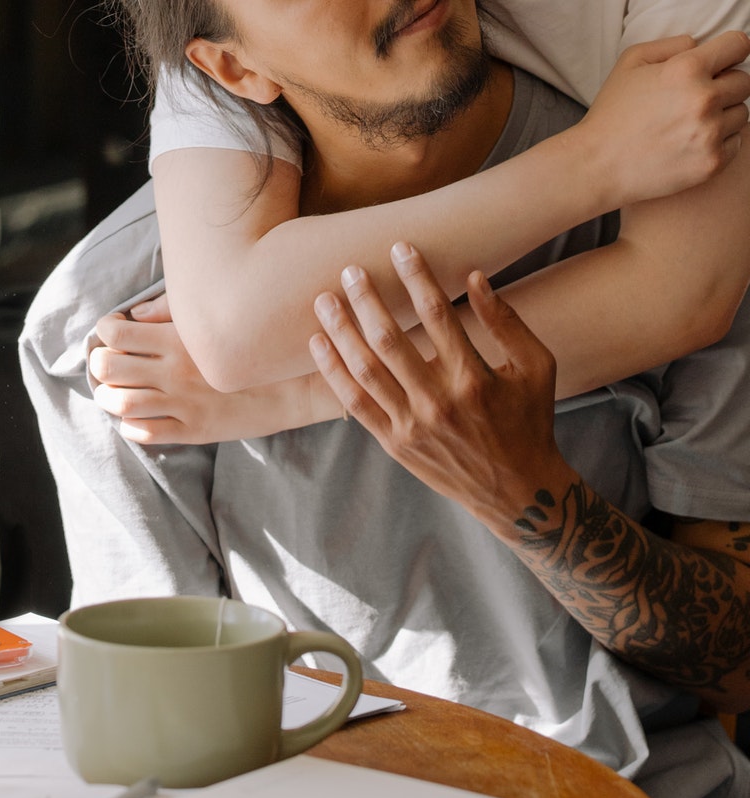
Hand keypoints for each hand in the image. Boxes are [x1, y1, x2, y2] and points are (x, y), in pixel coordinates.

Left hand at [90, 294, 339, 443]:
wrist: (296, 383)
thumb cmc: (255, 342)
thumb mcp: (215, 319)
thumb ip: (171, 312)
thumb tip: (134, 315)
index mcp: (178, 339)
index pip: (116, 333)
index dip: (105, 331)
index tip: (112, 332)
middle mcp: (175, 371)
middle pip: (109, 367)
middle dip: (99, 364)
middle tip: (106, 363)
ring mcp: (183, 403)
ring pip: (120, 403)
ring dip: (107, 397)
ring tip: (111, 392)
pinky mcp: (195, 430)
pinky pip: (145, 434)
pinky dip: (129, 425)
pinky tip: (135, 417)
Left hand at [308, 243, 575, 528]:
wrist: (515, 490)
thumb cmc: (529, 419)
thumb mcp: (536, 367)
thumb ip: (506, 321)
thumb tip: (475, 275)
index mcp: (475, 379)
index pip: (439, 315)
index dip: (417, 278)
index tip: (401, 249)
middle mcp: (439, 402)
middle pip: (390, 340)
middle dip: (367, 300)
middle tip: (349, 270)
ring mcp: (412, 425)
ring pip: (365, 370)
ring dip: (341, 331)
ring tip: (324, 300)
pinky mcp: (394, 443)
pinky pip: (355, 403)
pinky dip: (334, 372)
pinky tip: (319, 343)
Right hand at [578, 31, 749, 205]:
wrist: (595, 167)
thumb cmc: (610, 115)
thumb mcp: (628, 64)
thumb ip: (670, 46)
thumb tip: (699, 47)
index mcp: (686, 70)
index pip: (738, 46)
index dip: (727, 53)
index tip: (717, 65)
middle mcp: (703, 99)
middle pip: (743, 81)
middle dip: (723, 87)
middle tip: (693, 101)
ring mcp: (710, 133)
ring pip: (740, 113)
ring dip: (721, 116)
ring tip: (688, 125)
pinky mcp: (712, 162)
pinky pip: (735, 143)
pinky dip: (717, 143)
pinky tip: (689, 145)